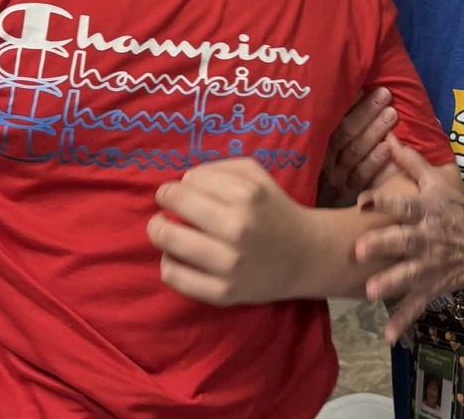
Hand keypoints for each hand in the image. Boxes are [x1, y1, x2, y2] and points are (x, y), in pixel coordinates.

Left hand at [148, 157, 309, 305]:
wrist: (304, 256)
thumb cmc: (273, 209)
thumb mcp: (257, 175)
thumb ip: (219, 168)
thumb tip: (183, 181)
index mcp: (247, 195)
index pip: (190, 180)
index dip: (183, 182)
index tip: (187, 189)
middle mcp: (237, 228)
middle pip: (175, 204)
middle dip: (165, 198)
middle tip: (168, 204)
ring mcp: (229, 264)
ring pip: (168, 240)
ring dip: (159, 230)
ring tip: (165, 228)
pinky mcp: (222, 293)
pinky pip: (174, 276)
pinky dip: (168, 262)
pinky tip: (178, 256)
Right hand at [317, 87, 398, 206]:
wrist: (308, 225)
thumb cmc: (318, 176)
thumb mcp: (317, 152)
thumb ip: (331, 128)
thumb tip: (355, 93)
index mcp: (315, 146)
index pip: (333, 122)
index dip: (348, 105)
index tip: (363, 86)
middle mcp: (323, 162)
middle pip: (345, 135)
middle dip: (366, 113)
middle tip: (384, 94)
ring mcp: (335, 180)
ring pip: (354, 153)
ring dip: (373, 132)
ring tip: (392, 113)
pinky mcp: (346, 197)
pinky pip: (361, 177)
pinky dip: (374, 162)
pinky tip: (388, 148)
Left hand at [354, 136, 463, 342]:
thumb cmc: (458, 210)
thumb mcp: (439, 182)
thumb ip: (411, 162)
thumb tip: (388, 137)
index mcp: (426, 210)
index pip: (403, 204)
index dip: (383, 202)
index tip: (361, 202)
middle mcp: (427, 237)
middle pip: (402, 240)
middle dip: (382, 246)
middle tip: (358, 251)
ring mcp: (431, 264)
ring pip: (408, 275)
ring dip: (390, 284)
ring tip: (370, 292)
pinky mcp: (433, 286)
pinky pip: (417, 305)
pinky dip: (403, 321)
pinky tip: (387, 335)